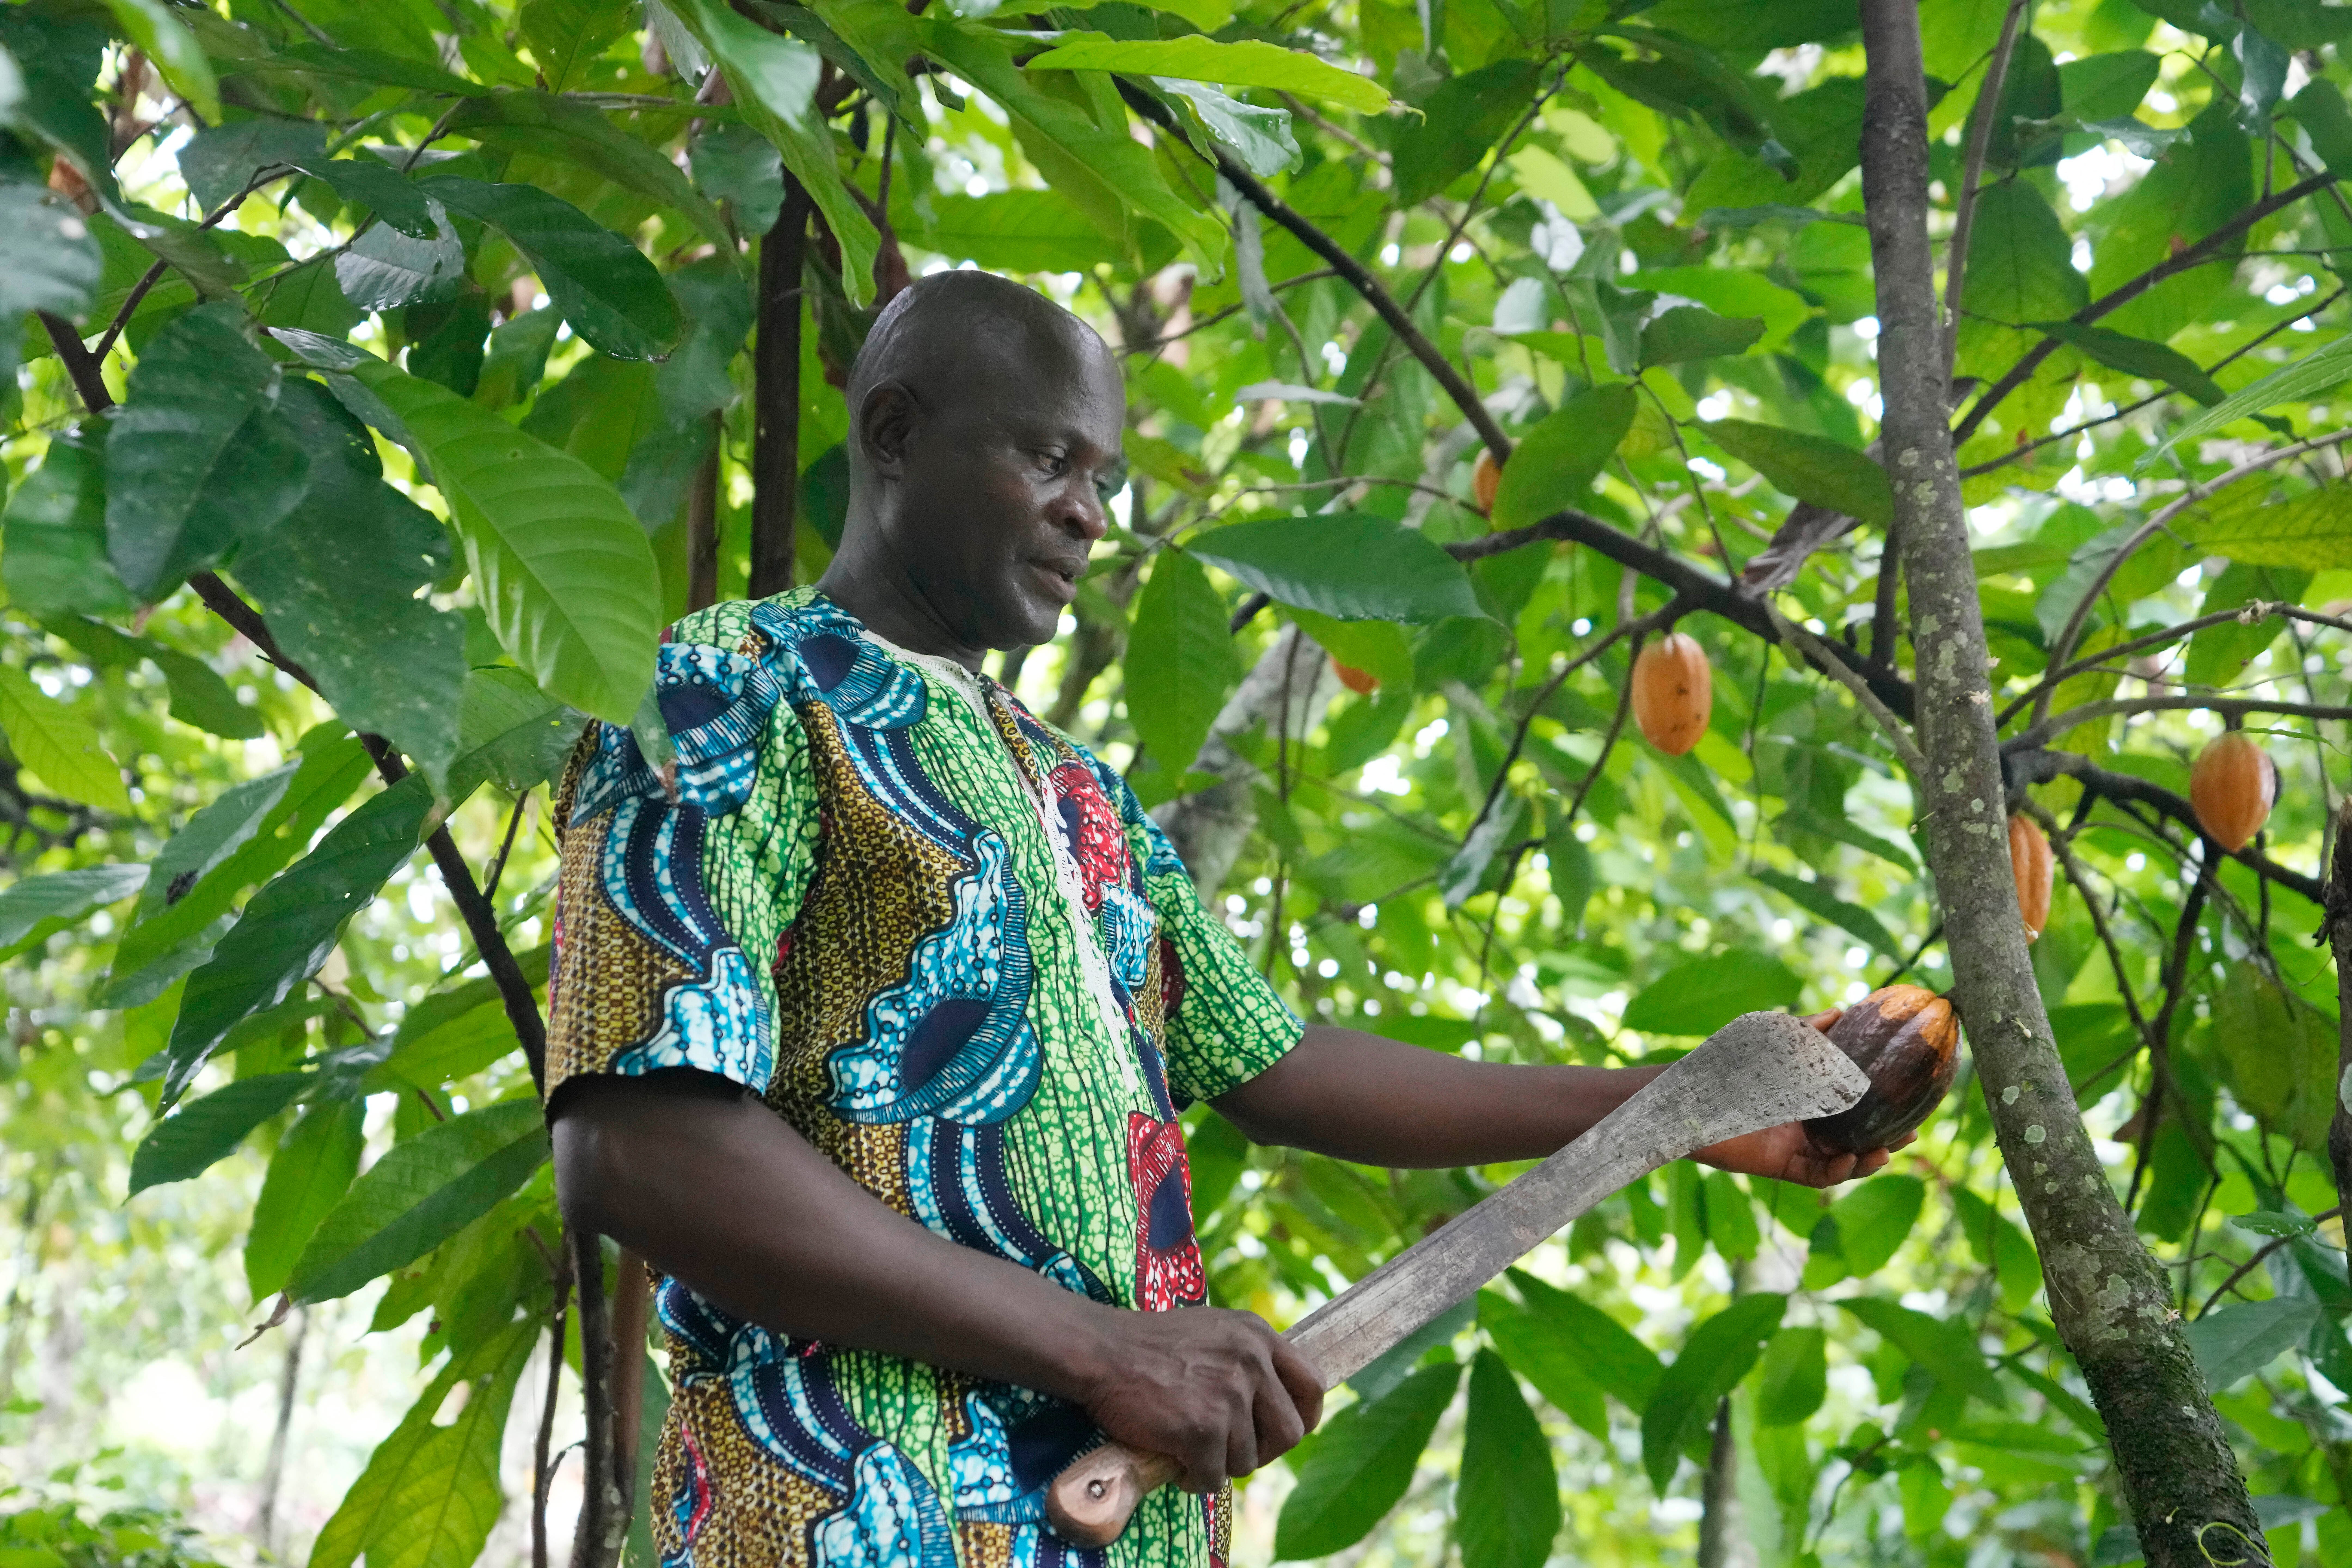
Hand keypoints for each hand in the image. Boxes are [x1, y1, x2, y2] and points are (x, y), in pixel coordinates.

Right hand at [1073, 1306, 1323, 1491]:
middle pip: (1290, 1432)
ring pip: (1249, 1460)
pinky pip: (1215, 1478)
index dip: (1305, 1416)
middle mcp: (1252, 1362)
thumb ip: (1248, 1358)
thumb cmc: (1150, 1346)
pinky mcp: (1202, 1429)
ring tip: (1192, 1450)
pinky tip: (1177, 1464)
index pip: (1313, 1383)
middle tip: (1232, 1451)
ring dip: (1221, 1464)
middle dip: (1265, 1451)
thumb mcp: (1215, 1332)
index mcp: (1258, 1335)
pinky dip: (1196, 1479)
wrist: (1102, 1352)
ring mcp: (1229, 1396)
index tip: (1285, 1430)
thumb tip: (1274, 1400)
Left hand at [1691, 1008, 1909, 1188]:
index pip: (1855, 1107)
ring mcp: (1793, 1147)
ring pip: (1840, 1161)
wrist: (1690, 1094)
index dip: (1884, 1109)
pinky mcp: (1778, 1165)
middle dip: (1885, 1139)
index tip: (1913, 1105)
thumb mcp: (1773, 1042)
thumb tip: (1841, 1009)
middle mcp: (1805, 1125)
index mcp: (1810, 1098)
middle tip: (1911, 1134)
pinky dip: (1835, 1172)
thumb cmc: (1730, 1064)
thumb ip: (1808, 1032)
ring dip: (1865, 1160)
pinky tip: (1850, 1161)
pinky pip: (1815, 1176)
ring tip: (1885, 1153)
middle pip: (1855, 1138)